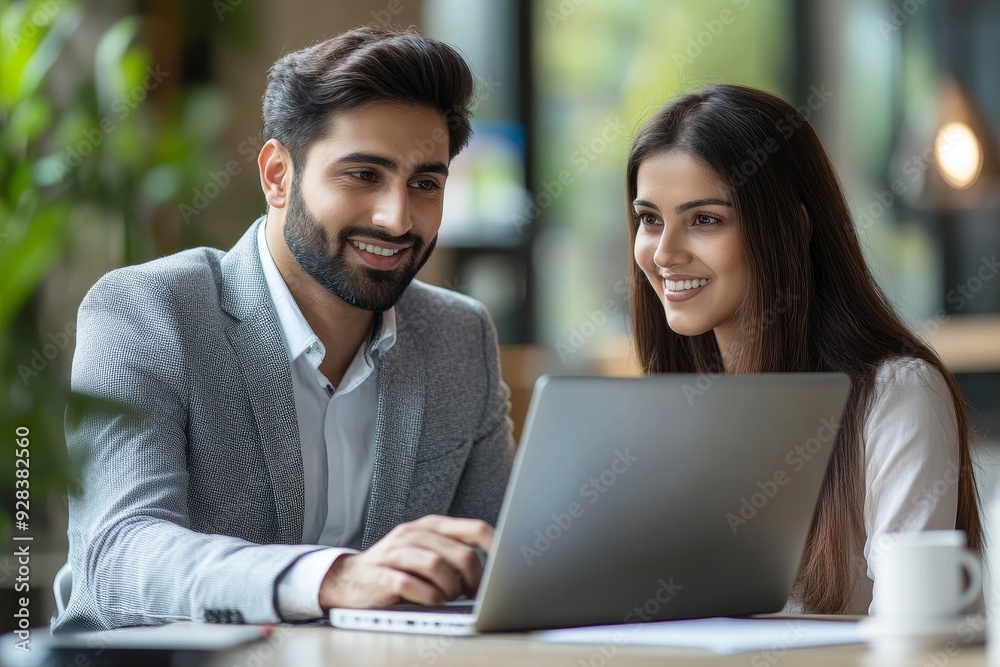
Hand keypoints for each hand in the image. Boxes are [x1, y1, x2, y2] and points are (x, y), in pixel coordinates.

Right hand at [319, 515, 491, 609]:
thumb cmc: (397, 566)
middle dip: (473, 578)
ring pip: (438, 567)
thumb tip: (493, 568)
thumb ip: (453, 552)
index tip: (507, 563)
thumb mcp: (425, 550)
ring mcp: (395, 553)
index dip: (495, 546)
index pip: (473, 528)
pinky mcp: (381, 575)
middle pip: (460, 553)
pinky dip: (428, 597)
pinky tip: (430, 600)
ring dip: (450, 588)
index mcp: (430, 526)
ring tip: (447, 596)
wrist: (348, 578)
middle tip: (470, 592)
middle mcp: (414, 534)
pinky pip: (413, 586)